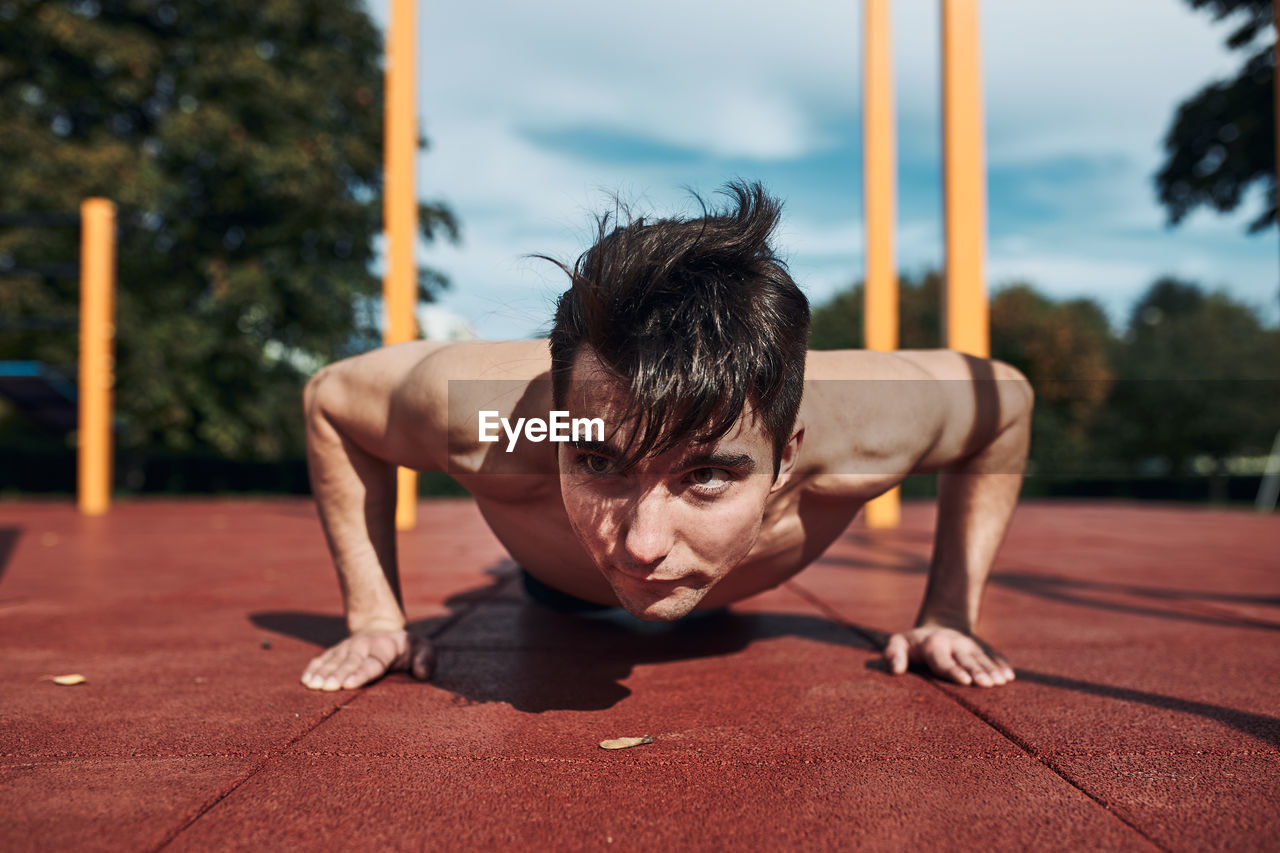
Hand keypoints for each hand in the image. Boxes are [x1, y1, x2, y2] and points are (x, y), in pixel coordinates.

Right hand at [301, 628, 435, 690]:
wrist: (382, 630)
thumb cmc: (405, 648)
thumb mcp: (422, 649)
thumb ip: (426, 659)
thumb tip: (421, 673)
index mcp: (385, 648)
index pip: (372, 663)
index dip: (360, 673)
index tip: (349, 684)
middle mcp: (363, 646)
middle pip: (349, 663)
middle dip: (337, 675)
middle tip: (326, 687)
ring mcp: (347, 648)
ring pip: (333, 661)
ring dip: (322, 673)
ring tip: (312, 684)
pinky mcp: (335, 652)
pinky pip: (323, 659)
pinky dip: (314, 668)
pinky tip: (305, 679)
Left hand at [883, 625, 1013, 686]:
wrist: (937, 626)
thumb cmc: (912, 645)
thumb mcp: (898, 644)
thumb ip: (893, 655)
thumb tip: (895, 670)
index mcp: (933, 643)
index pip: (942, 660)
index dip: (953, 670)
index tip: (965, 681)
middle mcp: (954, 642)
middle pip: (966, 659)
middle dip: (977, 671)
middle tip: (987, 684)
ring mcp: (969, 644)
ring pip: (982, 657)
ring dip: (992, 669)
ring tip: (1002, 681)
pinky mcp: (981, 647)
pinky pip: (993, 655)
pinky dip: (1001, 664)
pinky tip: (1009, 675)